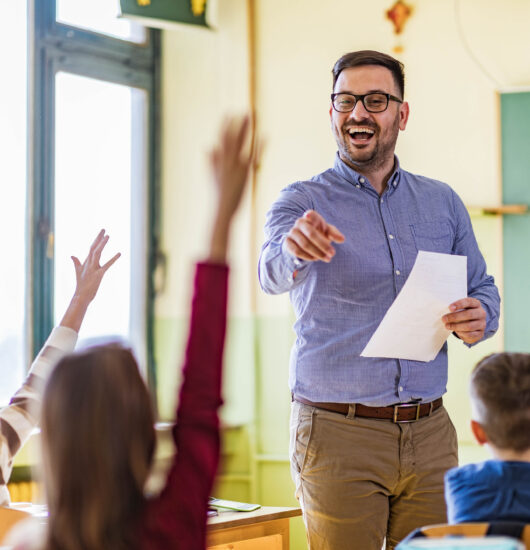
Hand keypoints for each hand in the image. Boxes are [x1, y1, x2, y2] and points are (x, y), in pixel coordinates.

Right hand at [60, 230, 120, 330]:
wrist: (81, 296)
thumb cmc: (81, 285)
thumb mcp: (78, 272)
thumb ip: (76, 263)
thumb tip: (72, 255)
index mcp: (86, 262)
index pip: (91, 248)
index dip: (96, 240)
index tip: (102, 233)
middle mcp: (89, 263)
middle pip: (94, 248)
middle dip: (99, 238)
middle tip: (104, 229)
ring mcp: (93, 268)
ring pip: (97, 253)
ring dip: (102, 244)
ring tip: (108, 236)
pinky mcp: (99, 274)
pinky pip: (107, 265)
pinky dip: (113, 259)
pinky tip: (120, 253)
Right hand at [208, 115, 256, 261]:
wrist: (222, 209)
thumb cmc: (218, 194)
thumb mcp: (212, 175)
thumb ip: (211, 160)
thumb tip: (208, 147)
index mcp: (218, 160)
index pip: (221, 138)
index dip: (224, 125)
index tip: (228, 113)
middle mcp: (226, 160)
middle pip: (232, 136)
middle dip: (237, 122)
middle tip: (245, 110)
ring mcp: (236, 165)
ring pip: (241, 142)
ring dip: (247, 128)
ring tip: (252, 115)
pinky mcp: (245, 172)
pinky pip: (253, 155)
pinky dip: (259, 146)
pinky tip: (265, 135)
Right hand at [284, 210, 344, 262]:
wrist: (302, 240)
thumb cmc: (318, 233)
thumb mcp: (327, 231)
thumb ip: (334, 233)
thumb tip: (342, 239)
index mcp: (310, 217)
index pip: (311, 215)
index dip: (311, 217)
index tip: (309, 217)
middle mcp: (299, 222)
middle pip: (311, 234)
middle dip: (323, 245)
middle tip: (333, 253)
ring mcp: (292, 232)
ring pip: (305, 244)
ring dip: (317, 253)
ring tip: (327, 258)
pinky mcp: (287, 242)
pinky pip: (297, 251)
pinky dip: (307, 256)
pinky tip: (315, 259)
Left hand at [442, 297, 485, 343]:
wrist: (473, 325)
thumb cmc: (463, 314)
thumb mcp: (460, 308)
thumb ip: (455, 308)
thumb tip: (444, 311)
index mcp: (476, 304)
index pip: (469, 302)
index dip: (459, 304)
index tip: (449, 308)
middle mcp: (481, 313)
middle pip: (469, 314)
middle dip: (455, 317)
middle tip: (444, 319)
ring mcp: (482, 323)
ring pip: (469, 326)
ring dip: (456, 326)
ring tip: (447, 326)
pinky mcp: (480, 333)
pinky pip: (470, 334)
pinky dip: (461, 333)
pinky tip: (455, 331)